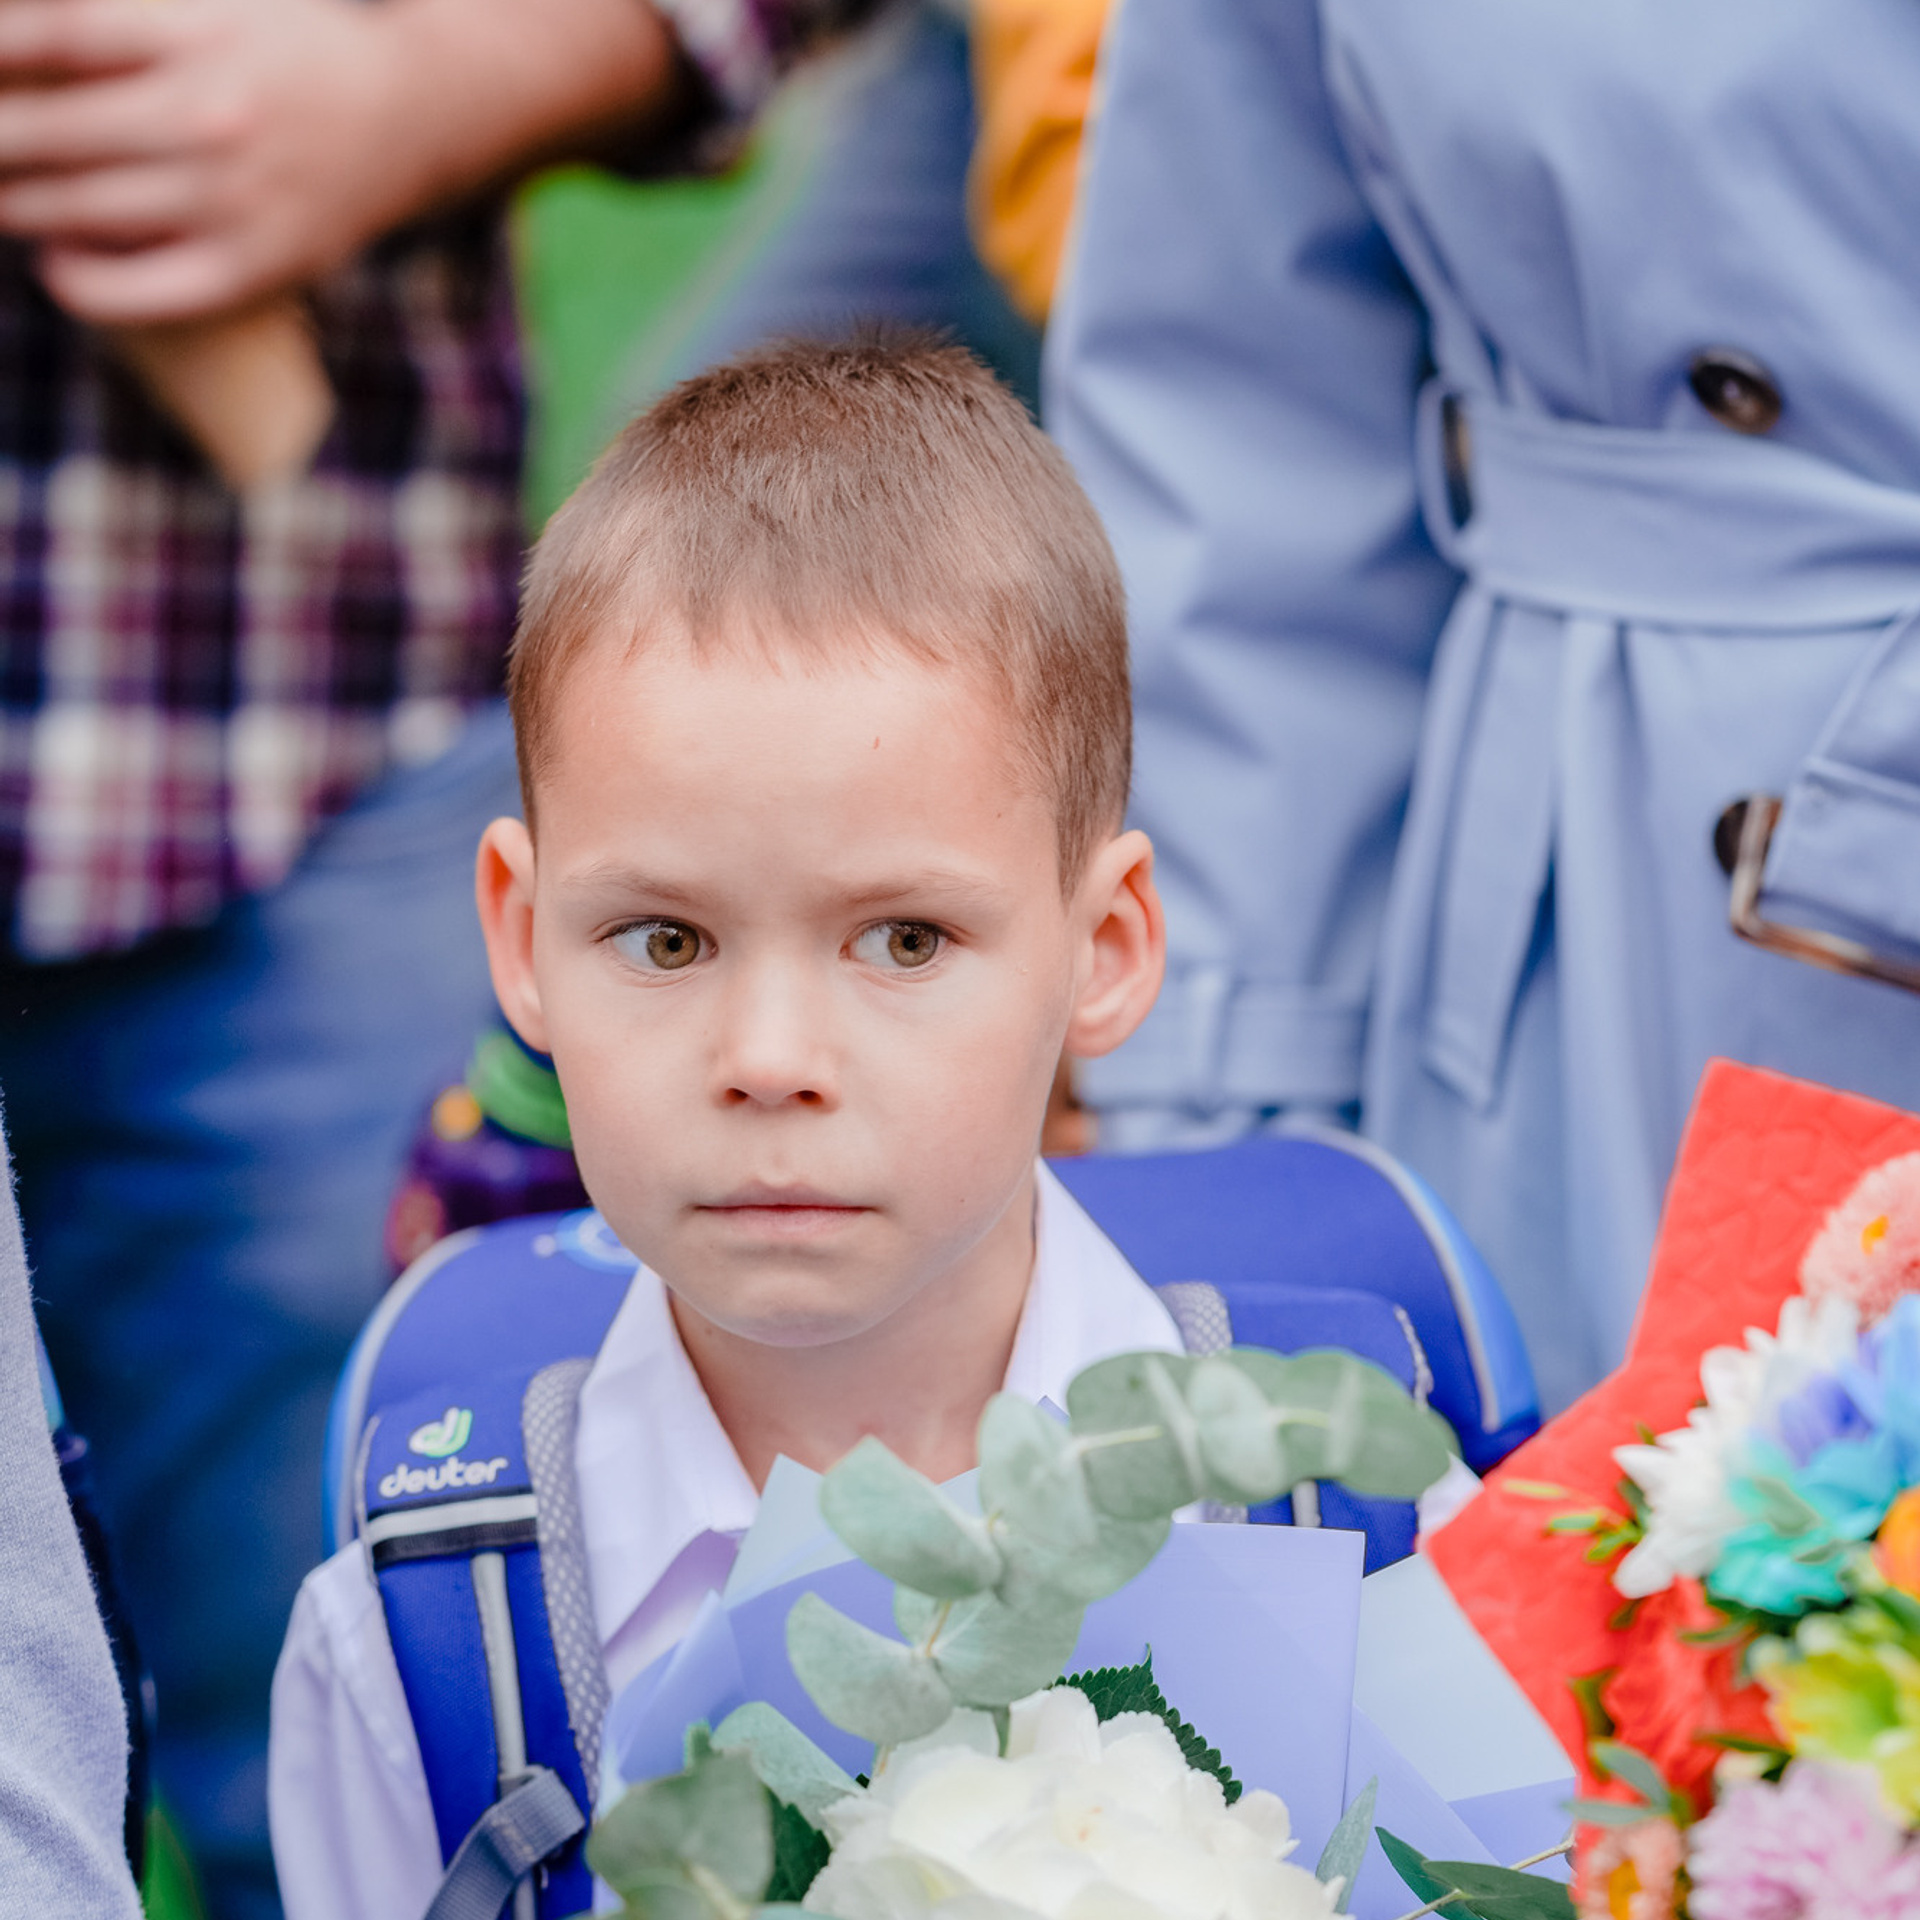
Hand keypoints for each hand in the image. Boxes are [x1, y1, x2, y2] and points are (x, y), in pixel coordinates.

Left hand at [0, 0, 679, 325]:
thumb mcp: (215, 5)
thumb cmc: (288, 53)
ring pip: (82, 208)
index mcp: (196, 34)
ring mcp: (233, 198)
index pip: (55, 34)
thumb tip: (28, 45)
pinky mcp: (255, 264)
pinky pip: (143, 289)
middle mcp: (211, 116)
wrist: (409, 118)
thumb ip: (129, 23)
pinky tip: (54, 261)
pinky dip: (82, 281)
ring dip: (13, 204)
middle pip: (51, 129)